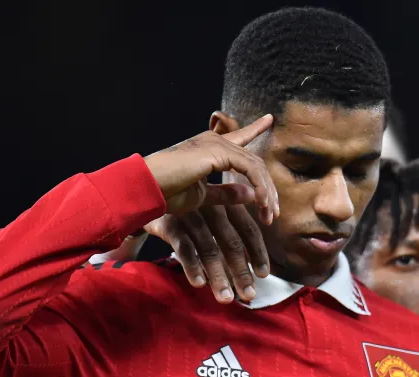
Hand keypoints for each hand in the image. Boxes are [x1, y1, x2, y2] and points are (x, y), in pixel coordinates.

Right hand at [144, 115, 278, 223]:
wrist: (146, 188)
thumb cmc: (166, 193)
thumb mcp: (202, 196)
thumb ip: (226, 193)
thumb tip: (250, 194)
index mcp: (209, 149)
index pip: (239, 136)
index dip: (255, 128)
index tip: (268, 119)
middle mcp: (215, 141)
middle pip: (253, 161)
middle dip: (268, 189)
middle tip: (273, 214)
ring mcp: (216, 143)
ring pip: (255, 166)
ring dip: (266, 193)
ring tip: (269, 215)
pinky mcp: (217, 151)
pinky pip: (249, 169)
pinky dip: (259, 188)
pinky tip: (261, 204)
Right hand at [145, 204, 267, 303]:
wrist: (149, 197)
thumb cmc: (189, 212)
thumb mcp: (213, 215)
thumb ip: (233, 235)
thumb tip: (255, 267)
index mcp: (227, 202)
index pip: (248, 229)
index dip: (258, 252)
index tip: (264, 275)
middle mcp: (211, 206)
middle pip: (232, 242)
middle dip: (241, 271)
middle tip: (249, 295)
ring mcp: (190, 214)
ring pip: (209, 248)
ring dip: (218, 276)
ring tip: (226, 299)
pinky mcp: (169, 223)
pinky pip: (184, 247)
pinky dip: (192, 266)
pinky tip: (199, 284)